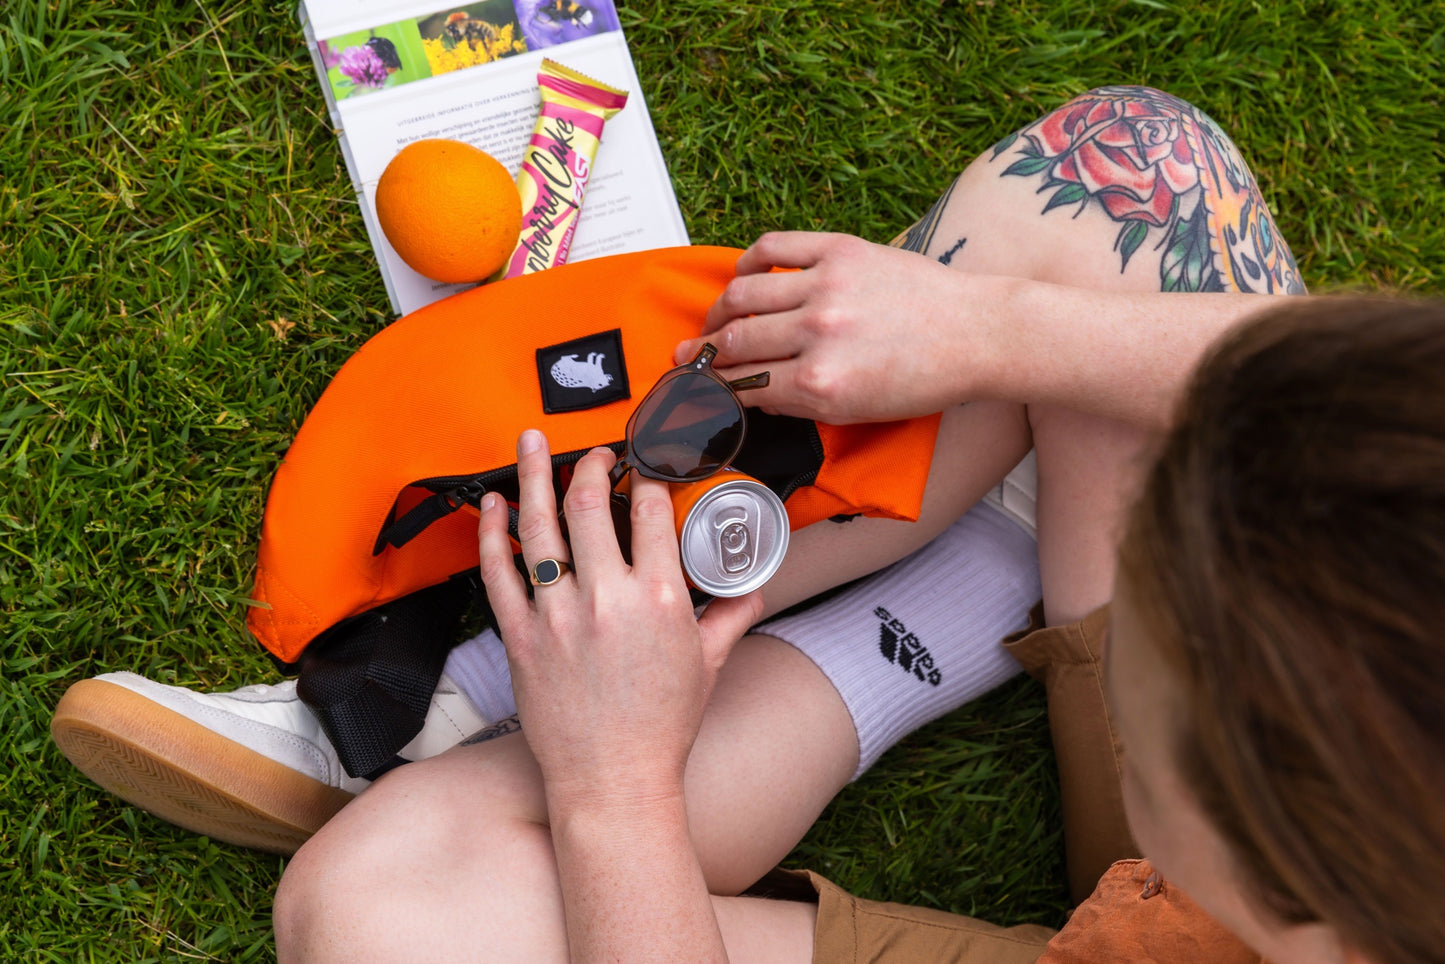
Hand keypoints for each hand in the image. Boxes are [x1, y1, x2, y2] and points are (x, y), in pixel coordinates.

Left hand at [477, 430, 762, 813]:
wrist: (612, 781)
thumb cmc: (660, 727)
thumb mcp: (708, 664)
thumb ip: (731, 615)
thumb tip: (752, 587)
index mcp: (659, 599)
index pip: (651, 512)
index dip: (648, 477)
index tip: (644, 466)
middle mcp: (607, 599)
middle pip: (590, 504)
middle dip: (590, 464)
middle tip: (593, 453)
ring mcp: (558, 616)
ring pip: (539, 527)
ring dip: (534, 475)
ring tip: (531, 443)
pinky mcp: (521, 637)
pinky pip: (499, 572)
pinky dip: (492, 532)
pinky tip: (493, 504)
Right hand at [675, 231, 1006, 422]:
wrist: (978, 334)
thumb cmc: (925, 379)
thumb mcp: (857, 412)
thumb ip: (800, 404)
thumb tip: (751, 391)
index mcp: (823, 385)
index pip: (744, 386)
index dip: (713, 389)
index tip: (697, 388)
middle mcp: (819, 334)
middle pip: (734, 342)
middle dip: (704, 353)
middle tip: (688, 356)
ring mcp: (828, 286)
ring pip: (742, 295)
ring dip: (717, 311)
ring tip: (712, 321)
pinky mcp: (842, 249)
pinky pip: (773, 248)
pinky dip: (748, 262)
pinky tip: (744, 276)